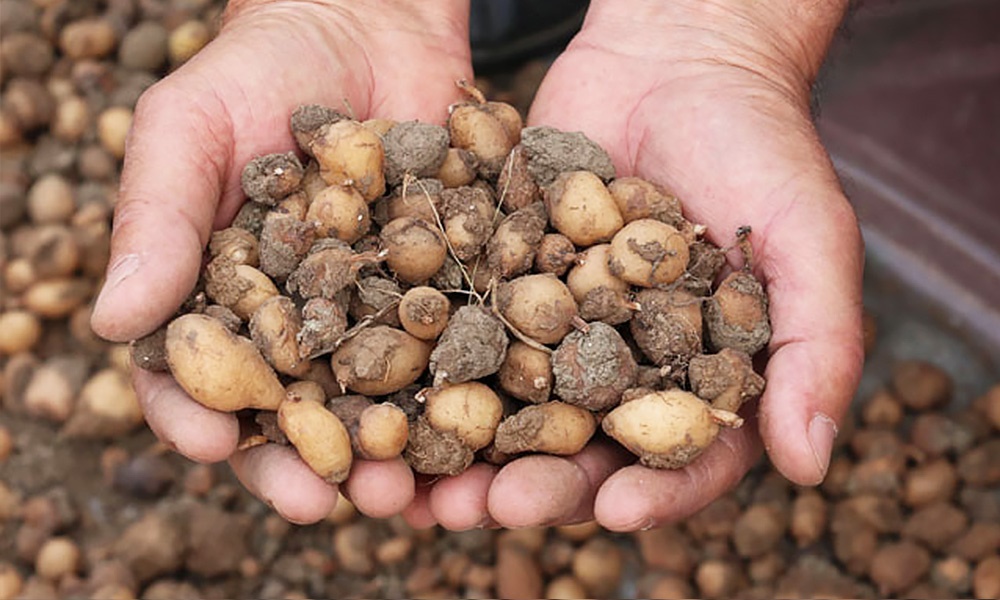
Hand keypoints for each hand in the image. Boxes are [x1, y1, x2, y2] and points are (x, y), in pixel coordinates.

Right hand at [90, 0, 472, 523]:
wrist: (366, 22)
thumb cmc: (257, 71)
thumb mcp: (188, 130)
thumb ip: (154, 222)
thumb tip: (108, 327)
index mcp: (222, 304)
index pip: (199, 377)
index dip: (198, 417)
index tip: (209, 446)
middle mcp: (303, 326)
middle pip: (299, 414)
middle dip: (308, 463)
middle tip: (326, 505)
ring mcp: (380, 313)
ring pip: (384, 402)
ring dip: (394, 454)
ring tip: (408, 493)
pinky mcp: (450, 290)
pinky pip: (462, 349)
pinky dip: (471, 392)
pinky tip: (485, 429)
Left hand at [406, 0, 863, 530]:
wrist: (678, 58)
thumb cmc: (761, 146)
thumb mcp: (809, 240)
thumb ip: (818, 348)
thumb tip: (811, 469)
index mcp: (700, 378)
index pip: (678, 457)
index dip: (650, 491)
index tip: (611, 510)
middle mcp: (624, 365)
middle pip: (580, 447)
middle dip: (537, 485)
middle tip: (491, 510)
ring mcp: (558, 326)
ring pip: (510, 405)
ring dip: (467, 450)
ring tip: (422, 488)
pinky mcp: (502, 280)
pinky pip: (462, 331)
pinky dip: (428, 365)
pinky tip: (390, 395)